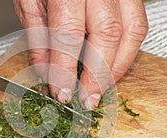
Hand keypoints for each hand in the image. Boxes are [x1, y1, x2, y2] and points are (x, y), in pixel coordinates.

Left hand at [13, 0, 147, 108]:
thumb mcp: (28, 2)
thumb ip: (39, 39)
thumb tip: (47, 73)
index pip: (68, 34)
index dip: (66, 69)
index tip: (62, 93)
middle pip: (108, 34)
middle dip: (97, 74)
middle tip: (88, 99)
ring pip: (132, 30)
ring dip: (118, 67)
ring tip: (102, 88)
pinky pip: (138, 23)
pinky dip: (128, 50)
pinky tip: (113, 65)